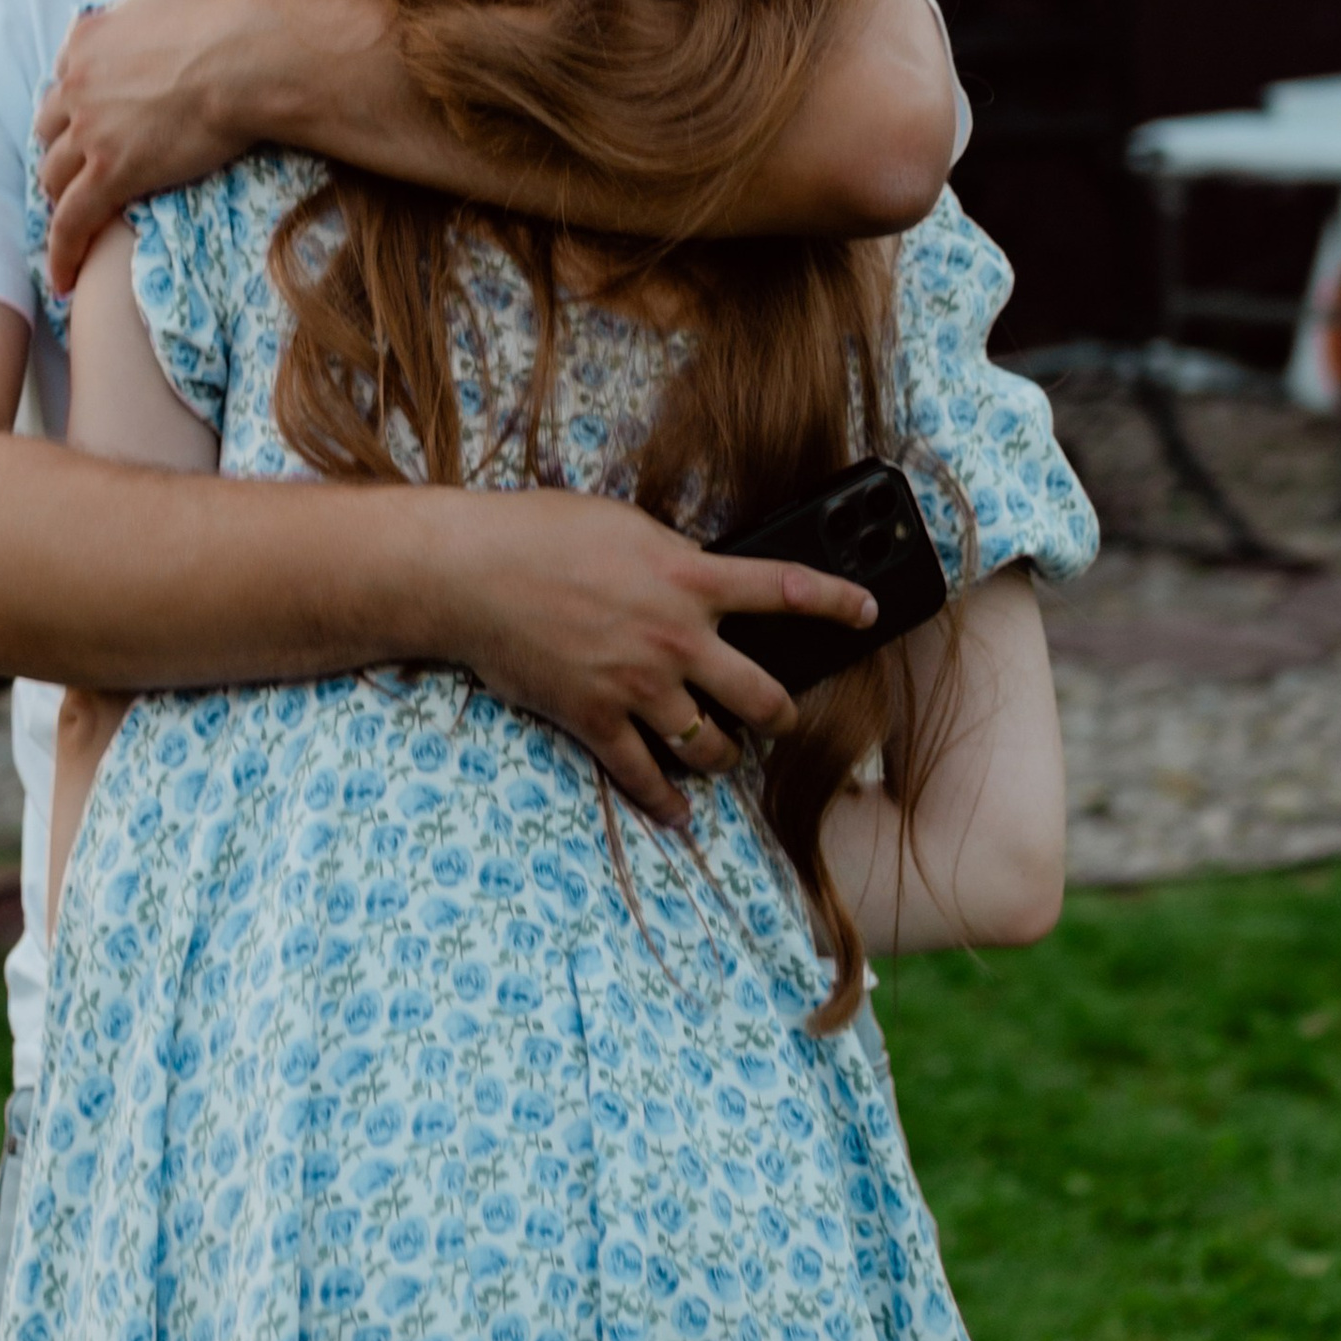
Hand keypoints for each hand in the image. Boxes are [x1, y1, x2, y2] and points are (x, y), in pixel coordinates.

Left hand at [35, 0, 273, 292]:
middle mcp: (78, 85)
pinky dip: (61, 251)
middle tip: (80, 169)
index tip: (95, 117)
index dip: (80, 99)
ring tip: (71, 222)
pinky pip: (72, 222)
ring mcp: (92, 132)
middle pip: (50, 128)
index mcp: (89, 38)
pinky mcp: (113, 174)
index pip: (67, 75)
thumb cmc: (234, 4)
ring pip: (54, 177)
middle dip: (61, 148)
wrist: (258, 55)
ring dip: (59, 198)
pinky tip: (61, 277)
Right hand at [434, 490, 878, 819]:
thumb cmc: (540, 532)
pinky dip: (665, 801)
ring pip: (712, 746)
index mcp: (690, 579)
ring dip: (727, 757)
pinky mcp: (596, 719)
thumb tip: (698, 572)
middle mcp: (677, 638)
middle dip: (781, 715)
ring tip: (727, 756)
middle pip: (763, 697)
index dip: (838, 602)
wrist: (471, 573)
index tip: (869, 613)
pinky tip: (679, 815)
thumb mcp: (626, 525)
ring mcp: (639, 686)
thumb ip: (674, 556)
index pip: (786, 590)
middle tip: (780, 718)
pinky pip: (643, 776)